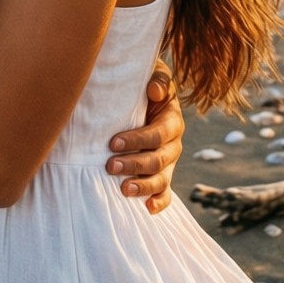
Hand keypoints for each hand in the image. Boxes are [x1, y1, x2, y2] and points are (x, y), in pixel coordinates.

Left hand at [104, 62, 182, 213]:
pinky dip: (159, 202)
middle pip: (158, 159)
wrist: (141, 95)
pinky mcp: (161, 175)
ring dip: (143, 186)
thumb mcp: (153, 73)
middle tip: (110, 166)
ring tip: (123, 189)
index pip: (158, 134)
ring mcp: (168, 162)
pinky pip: (166, 193)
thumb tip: (154, 91)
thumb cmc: (143, 84)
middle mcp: (173, 144)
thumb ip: (157, 79)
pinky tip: (147, 209)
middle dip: (134, 164)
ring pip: (161, 179)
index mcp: (172, 120)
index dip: (137, 140)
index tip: (113, 142)